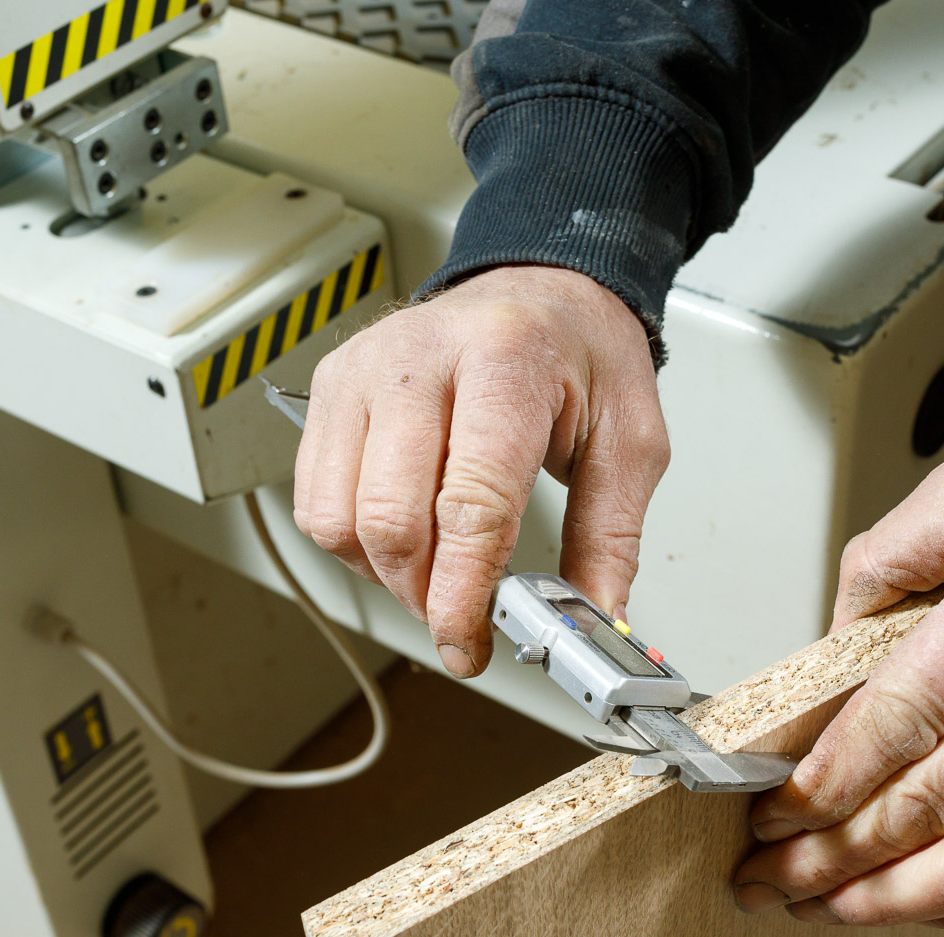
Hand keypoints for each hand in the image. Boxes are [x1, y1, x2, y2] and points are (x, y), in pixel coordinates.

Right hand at [292, 265, 668, 677]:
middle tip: (460, 615)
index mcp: (505, 360)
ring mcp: (364, 371)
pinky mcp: (330, 388)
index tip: (470, 641)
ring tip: (434, 569)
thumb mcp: (629, 440)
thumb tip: (590, 617)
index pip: (469, 503)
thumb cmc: (579, 353)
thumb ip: (609, 537)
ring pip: (338, 519)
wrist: (538, 289)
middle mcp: (420, 358)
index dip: (462, 591)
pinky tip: (402, 533)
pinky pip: (314, 499)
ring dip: (383, 572)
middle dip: (422, 593)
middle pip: (390, 518)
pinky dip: (353, 541)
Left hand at [733, 410, 943, 936]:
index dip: (822, 784)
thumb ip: (879, 568)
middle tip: (765, 877)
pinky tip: (930, 908)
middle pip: (929, 807)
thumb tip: (822, 660)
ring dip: (896, 902)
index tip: (769, 812)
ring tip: (827, 909)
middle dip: (830, 857)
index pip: (896, 724)